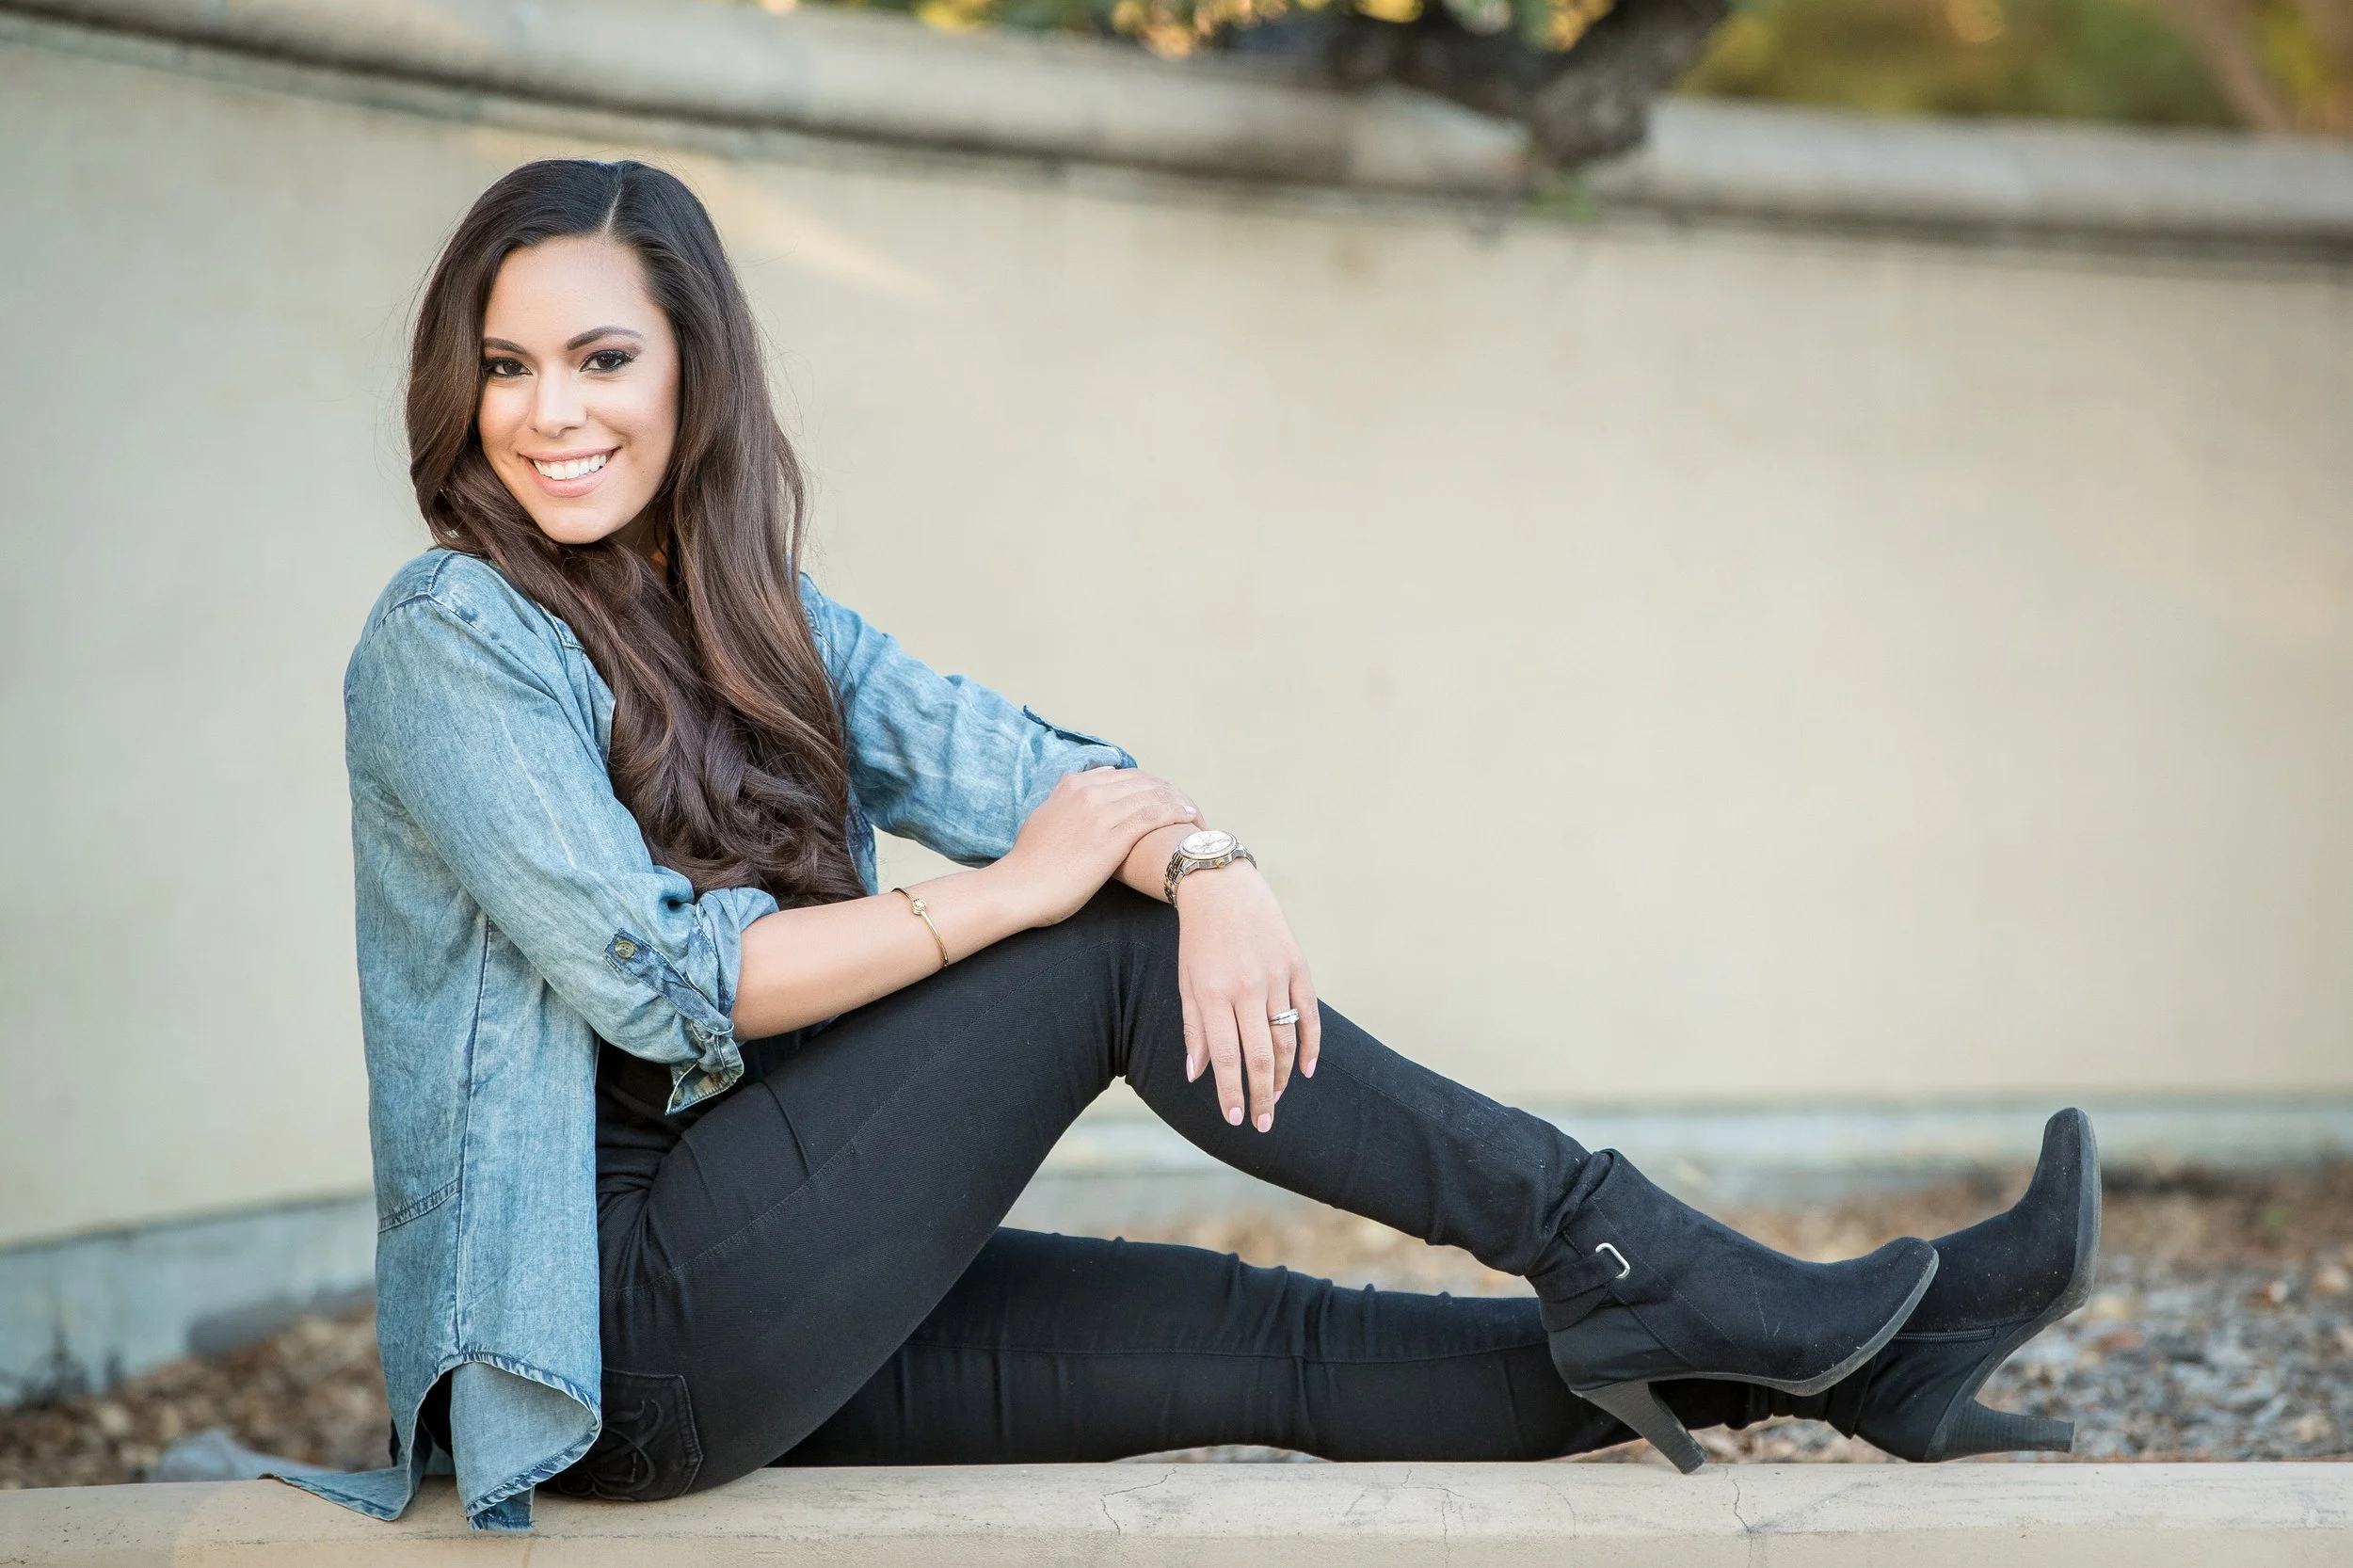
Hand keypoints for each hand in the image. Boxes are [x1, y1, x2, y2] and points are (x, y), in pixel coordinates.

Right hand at [998, 768, 1199, 926]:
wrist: (1018, 888)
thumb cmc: (1030, 864)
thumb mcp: (1043, 819)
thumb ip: (1062, 801)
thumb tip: (1073, 788)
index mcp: (1073, 786)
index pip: (1124, 776)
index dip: (1149, 786)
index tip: (1164, 798)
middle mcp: (1089, 792)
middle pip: (1143, 781)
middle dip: (1169, 792)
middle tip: (1187, 807)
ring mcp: (1101, 812)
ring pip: (1152, 795)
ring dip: (1179, 802)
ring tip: (1196, 813)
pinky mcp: (1112, 837)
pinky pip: (1153, 816)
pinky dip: (1175, 814)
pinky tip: (1189, 821)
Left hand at [1174, 860, 1319, 1131]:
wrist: (1222, 887)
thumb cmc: (1198, 941)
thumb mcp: (1185, 983)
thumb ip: (1193, 1030)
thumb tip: (1196, 1076)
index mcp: (1213, 994)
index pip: (1224, 1056)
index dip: (1230, 1091)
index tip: (1235, 1118)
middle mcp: (1246, 988)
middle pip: (1260, 1056)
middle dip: (1262, 1096)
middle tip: (1262, 1123)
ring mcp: (1275, 976)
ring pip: (1286, 1039)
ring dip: (1284, 1076)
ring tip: (1277, 1098)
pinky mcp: (1297, 966)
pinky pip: (1308, 1014)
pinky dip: (1310, 1045)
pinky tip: (1306, 1070)